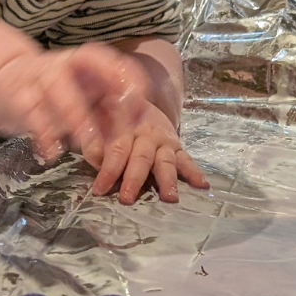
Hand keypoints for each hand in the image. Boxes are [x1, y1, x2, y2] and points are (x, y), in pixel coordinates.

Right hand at [0, 42, 147, 163]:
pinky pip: (31, 113)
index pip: (115, 59)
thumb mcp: (86, 98)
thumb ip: (110, 113)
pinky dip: (43, 135)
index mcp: (86, 60)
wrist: (6, 82)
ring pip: (58, 89)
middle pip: (87, 63)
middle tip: (121, 125)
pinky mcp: (18, 96)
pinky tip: (52, 153)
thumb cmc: (57, 93)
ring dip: (75, 116)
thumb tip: (136, 131)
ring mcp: (39, 76)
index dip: (131, 78)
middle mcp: (64, 63)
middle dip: (108, 84)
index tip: (141, 105)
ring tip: (86, 145)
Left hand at [82, 101, 209, 204]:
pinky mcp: (176, 145)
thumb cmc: (111, 116)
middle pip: (141, 158)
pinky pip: (186, 159)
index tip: (100, 190)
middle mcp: (146, 133)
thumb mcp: (97, 122)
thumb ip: (94, 143)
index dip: (109, 170)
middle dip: (134, 179)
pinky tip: (202, 185)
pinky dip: (194, 172)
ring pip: (165, 160)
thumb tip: (98, 163)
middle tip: (128, 199)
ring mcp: (163, 140)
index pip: (117, 150)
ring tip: (170, 198)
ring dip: (168, 180)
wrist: (136, 96)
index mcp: (124, 126)